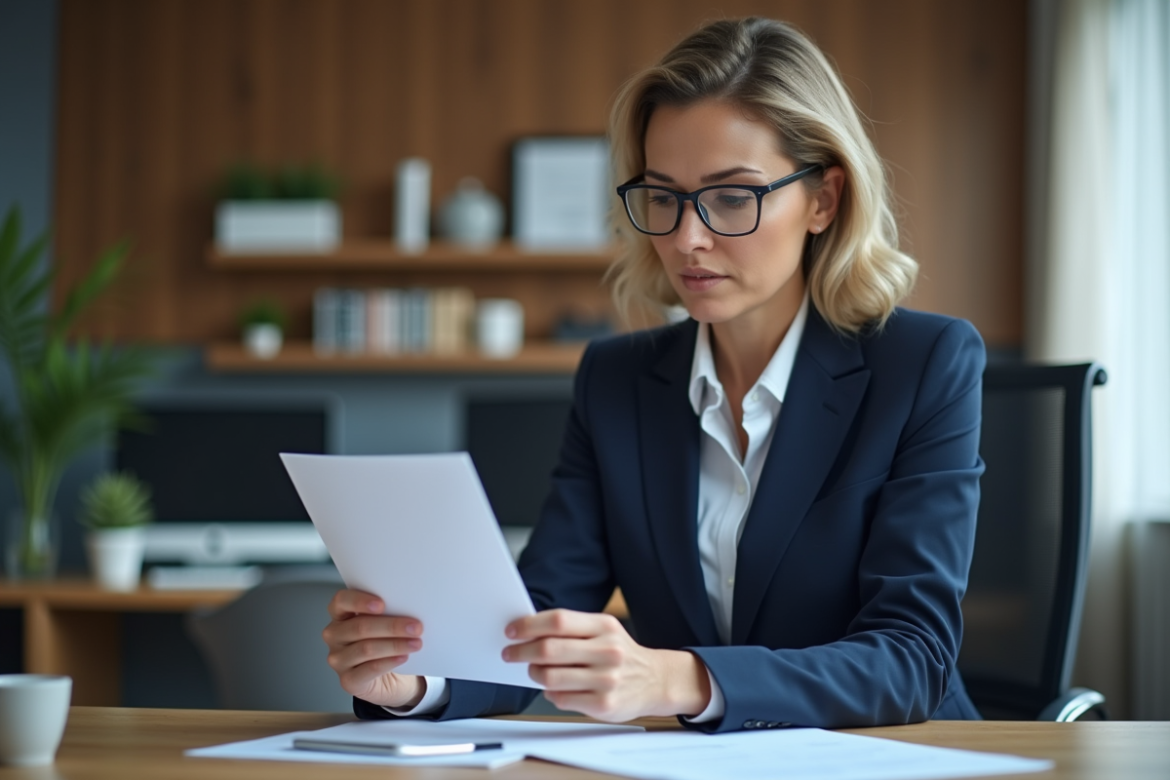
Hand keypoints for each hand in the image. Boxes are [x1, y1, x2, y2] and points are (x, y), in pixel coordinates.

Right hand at [322, 588, 425, 707]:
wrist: (389, 677)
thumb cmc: (385, 641)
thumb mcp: (384, 622)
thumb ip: (388, 611)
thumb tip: (409, 606)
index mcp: (340, 614)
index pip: (341, 601)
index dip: (359, 601)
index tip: (382, 604)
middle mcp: (334, 635)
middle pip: (359, 627)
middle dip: (391, 626)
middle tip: (416, 627)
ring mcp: (338, 659)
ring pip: (366, 648)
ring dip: (395, 645)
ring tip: (416, 643)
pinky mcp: (347, 680)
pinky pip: (369, 669)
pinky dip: (389, 662)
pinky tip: (403, 657)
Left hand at [502, 609, 710, 721]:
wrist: (656, 681)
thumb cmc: (621, 653)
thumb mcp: (605, 631)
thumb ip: (572, 628)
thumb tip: (528, 630)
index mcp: (605, 626)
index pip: (559, 621)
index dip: (529, 625)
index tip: (512, 630)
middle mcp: (608, 651)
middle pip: (550, 649)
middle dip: (522, 651)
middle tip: (511, 653)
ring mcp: (607, 680)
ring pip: (551, 677)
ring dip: (534, 673)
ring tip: (534, 671)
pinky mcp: (604, 704)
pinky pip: (561, 699)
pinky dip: (550, 693)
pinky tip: (555, 688)